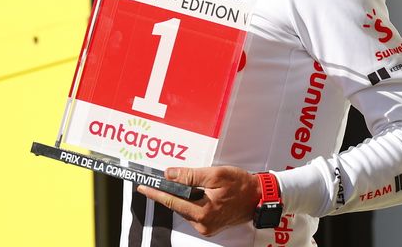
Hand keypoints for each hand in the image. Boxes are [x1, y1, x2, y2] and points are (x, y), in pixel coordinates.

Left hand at [135, 165, 260, 236]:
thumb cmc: (241, 185)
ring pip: (185, 208)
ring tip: (190, 183)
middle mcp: (204, 224)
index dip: (156, 193)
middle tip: (161, 179)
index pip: (173, 201)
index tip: (143, 187)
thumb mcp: (215, 175)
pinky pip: (193, 211)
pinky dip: (191, 201)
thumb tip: (170, 175)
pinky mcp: (209, 225)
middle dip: (170, 192)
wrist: (258, 197)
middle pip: (178, 205)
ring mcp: (207, 227)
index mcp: (204, 212)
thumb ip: (190, 176)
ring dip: (183, 195)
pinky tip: (198, 191)